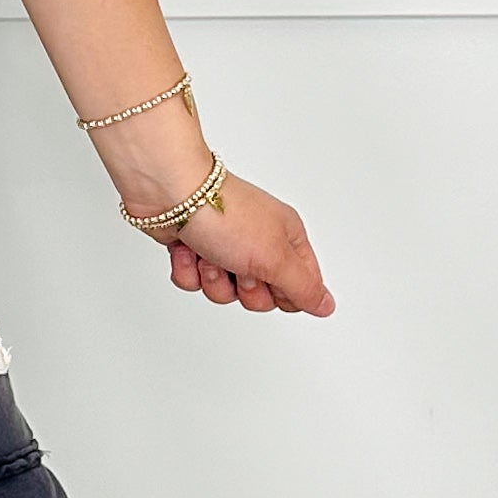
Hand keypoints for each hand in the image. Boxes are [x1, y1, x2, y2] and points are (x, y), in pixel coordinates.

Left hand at [155, 172, 334, 314]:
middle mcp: (258, 242)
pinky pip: (194, 281)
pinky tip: (188, 249)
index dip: (285, 294)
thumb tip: (326, 305)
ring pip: (224, 291)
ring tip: (209, 253)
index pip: (300, 286)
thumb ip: (303, 287)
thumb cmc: (225, 214)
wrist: (171, 193)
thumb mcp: (276, 257)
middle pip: (260, 296)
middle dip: (245, 288)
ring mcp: (225, 245)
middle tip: (240, 265)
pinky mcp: (195, 248)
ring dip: (213, 277)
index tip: (272, 278)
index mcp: (287, 238)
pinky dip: (188, 270)